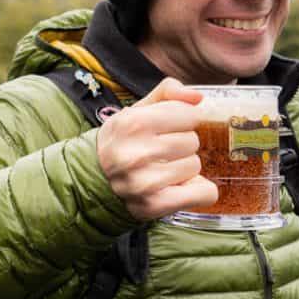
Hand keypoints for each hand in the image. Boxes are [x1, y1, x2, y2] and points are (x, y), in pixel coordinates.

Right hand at [96, 77, 218, 220]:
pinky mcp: (155, 205)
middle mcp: (136, 153)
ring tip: (164, 168)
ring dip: (185, 167)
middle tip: (163, 151)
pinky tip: (179, 186)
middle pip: (192, 141)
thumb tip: (197, 97)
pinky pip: (204, 193)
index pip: (190, 114)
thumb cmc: (122, 141)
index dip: (183, 120)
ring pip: (196, 165)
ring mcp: (145, 182)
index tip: (169, 128)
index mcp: (133, 123)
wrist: (94, 177)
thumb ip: (167, 93)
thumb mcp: (136, 110)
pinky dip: (198, 190)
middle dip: (182, 144)